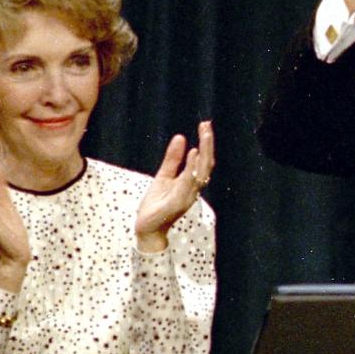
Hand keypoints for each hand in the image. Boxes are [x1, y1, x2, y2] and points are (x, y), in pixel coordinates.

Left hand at [135, 121, 214, 252]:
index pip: (204, 161)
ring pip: (201, 172)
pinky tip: (192, 154)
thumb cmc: (157, 204)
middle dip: (208, 144)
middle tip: (207, 126)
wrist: (147, 228)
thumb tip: (181, 137)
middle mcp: (193, 189)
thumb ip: (172, 159)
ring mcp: (187, 196)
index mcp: (191, 183)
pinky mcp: (177, 202)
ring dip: (204, 153)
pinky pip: (188, 183)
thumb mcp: (163, 176)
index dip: (206, 144)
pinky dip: (192, 168)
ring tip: (204, 135)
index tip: (205, 125)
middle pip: (206, 165)